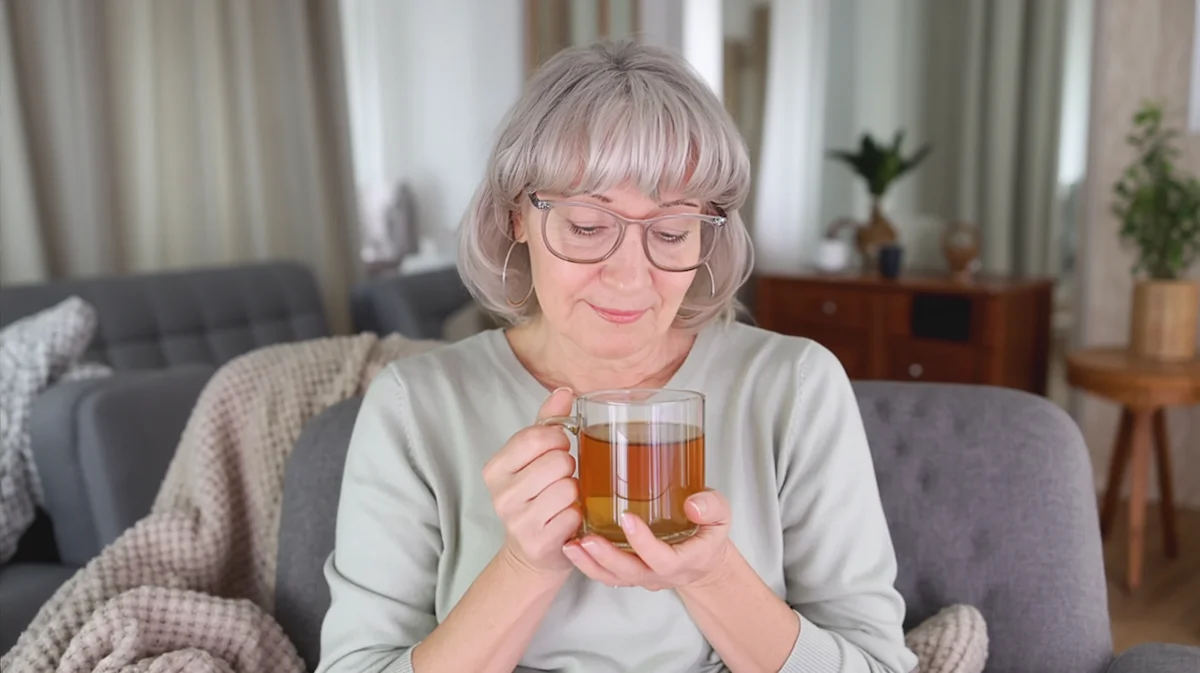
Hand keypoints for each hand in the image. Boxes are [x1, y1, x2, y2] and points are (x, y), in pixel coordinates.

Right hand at [483, 387, 581, 575]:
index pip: (537, 436)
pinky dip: (577, 515)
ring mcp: (518, 521)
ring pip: (568, 488)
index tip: (559, 449)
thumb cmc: (535, 497)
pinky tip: (566, 519)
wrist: (531, 553)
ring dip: (575, 493)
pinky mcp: (538, 543)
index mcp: (495, 468)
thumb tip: (565, 391)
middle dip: (569, 468)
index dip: (558, 439)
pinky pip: (573, 515)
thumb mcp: (533, 458)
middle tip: (561, 479)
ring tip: (563, 500)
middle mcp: (501, 495)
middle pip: (559, 461)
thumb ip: (547, 422)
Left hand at [561, 489, 734, 590]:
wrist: (705, 558)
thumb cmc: (709, 533)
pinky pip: (607, 574)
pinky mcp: (630, 572)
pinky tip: (572, 547)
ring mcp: (643, 576)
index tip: (628, 518)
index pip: (663, 559)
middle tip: (588, 539)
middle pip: (631, 572)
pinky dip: (588, 564)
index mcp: (686, 561)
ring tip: (571, 546)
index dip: (644, 543)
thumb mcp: (721, 516)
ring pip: (614, 577)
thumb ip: (711, 507)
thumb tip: (693, 503)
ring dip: (590, 564)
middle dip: (607, 557)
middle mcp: (661, 574)